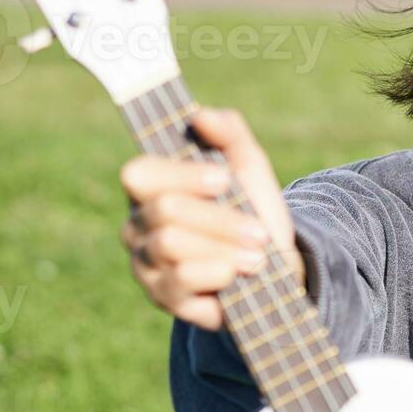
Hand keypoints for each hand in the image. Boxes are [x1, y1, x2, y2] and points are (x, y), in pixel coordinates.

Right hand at [117, 108, 301, 330]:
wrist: (275, 269)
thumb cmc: (252, 210)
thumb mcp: (249, 167)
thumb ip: (229, 134)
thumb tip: (202, 115)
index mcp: (151, 187)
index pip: (140, 174)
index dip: (181, 175)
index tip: (224, 180)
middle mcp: (138, 223)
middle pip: (166, 209)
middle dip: (220, 219)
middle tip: (259, 231)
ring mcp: (145, 262)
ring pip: (172, 243)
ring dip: (224, 247)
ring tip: (257, 256)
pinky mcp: (160, 296)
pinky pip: (180, 279)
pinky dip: (217, 273)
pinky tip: (237, 276)